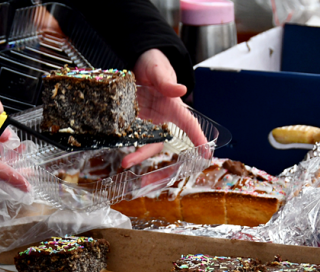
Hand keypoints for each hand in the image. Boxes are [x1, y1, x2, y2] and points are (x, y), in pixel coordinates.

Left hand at [123, 50, 207, 168]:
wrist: (138, 61)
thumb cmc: (154, 64)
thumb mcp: (159, 70)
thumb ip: (166, 82)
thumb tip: (181, 90)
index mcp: (173, 107)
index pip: (188, 124)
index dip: (198, 138)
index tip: (206, 155)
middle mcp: (160, 118)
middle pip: (158, 141)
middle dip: (146, 154)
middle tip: (134, 163)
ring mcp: (145, 120)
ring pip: (143, 141)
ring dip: (135, 153)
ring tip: (125, 162)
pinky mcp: (132, 119)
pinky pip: (129, 132)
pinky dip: (122, 140)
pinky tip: (114, 145)